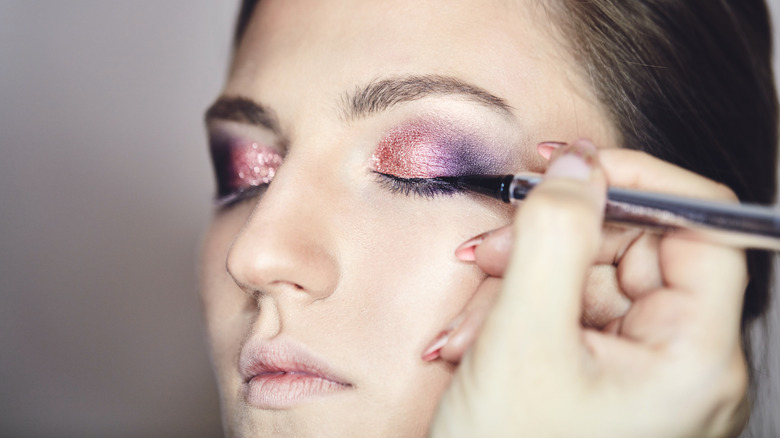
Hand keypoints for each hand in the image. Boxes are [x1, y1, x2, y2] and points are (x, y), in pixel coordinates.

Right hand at [425, 140, 748, 437]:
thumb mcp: (521, 337)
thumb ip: (552, 235)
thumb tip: (575, 166)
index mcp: (695, 359)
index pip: (701, 228)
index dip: (639, 183)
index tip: (574, 166)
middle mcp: (681, 364)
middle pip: (634, 250)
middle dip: (554, 239)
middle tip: (494, 243)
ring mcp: (641, 373)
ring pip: (590, 279)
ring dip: (522, 279)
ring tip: (474, 317)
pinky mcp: (602, 377)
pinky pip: (569, 313)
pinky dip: (519, 310)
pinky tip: (479, 335)